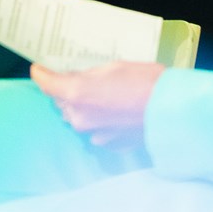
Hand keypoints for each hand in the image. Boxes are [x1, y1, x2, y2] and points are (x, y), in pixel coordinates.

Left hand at [31, 61, 164, 145]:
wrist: (173, 111)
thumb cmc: (145, 81)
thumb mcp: (112, 67)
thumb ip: (87, 75)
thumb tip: (75, 78)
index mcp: (76, 93)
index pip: (46, 84)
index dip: (41, 74)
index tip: (39, 68)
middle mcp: (79, 118)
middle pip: (61, 101)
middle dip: (66, 90)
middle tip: (80, 77)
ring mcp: (94, 134)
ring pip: (78, 117)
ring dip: (83, 106)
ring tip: (102, 94)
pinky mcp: (108, 144)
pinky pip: (95, 129)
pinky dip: (100, 120)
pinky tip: (116, 110)